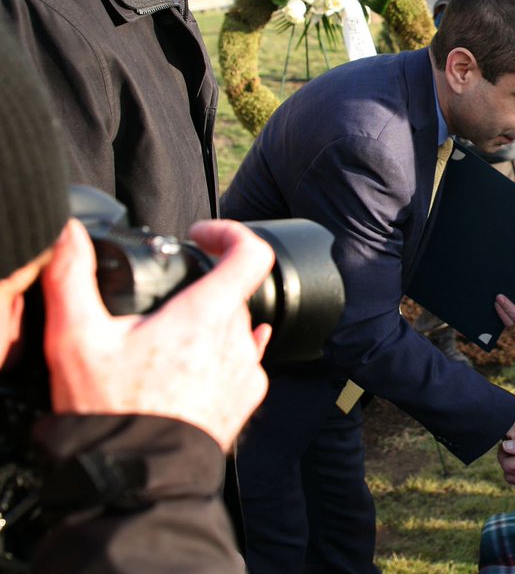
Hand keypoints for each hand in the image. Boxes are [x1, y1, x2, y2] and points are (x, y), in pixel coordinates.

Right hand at [40, 219, 275, 451]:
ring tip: (163, 346)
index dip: (229, 233)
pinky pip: (240, 364)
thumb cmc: (111, 412)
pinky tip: (188, 368)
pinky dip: (218, 358)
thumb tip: (69, 236)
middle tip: (160, 307)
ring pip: (235, 330)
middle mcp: (237, 340)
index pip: (250, 253)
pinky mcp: (246, 400)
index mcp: (206, 315)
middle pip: (232, 294)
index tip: (200, 237)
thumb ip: (73, 278)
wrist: (133, 477)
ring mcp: (246, 372)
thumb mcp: (76, 339)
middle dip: (199, 291)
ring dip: (207, 329)